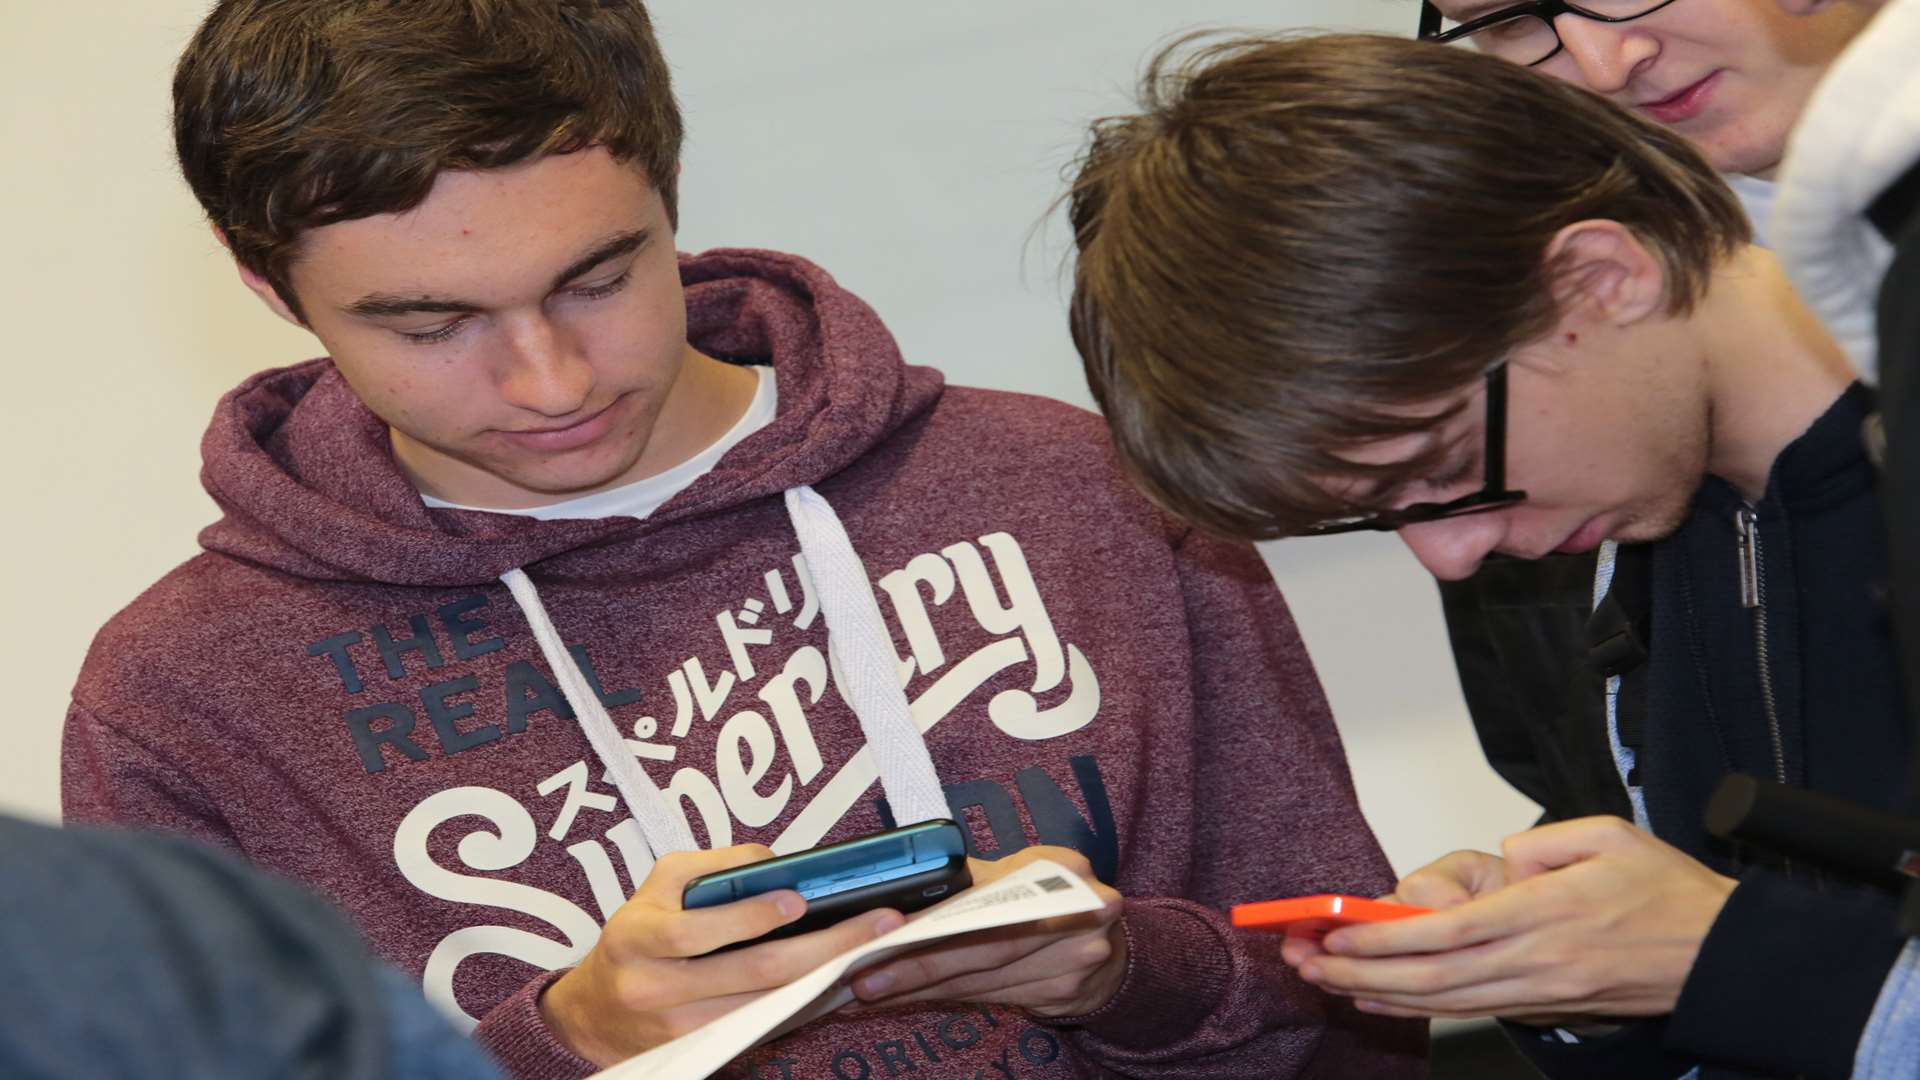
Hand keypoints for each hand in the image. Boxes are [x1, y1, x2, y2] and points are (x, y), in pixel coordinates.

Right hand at [540, 845, 905, 1065]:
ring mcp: (679, 1029)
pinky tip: (841, 981)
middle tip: (877, 924)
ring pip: (768, 1005)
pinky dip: (805, 1003)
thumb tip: (776, 863)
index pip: (697, 931)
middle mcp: (655, 988)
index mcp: (638, 938)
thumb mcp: (660, 884)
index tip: (799, 900)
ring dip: (826, 979)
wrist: (594, 1012)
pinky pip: (764, 1025)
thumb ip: (715, 865)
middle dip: (823, 947)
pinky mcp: (702, 1051)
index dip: (750, 916)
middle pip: (752, 973)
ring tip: (872, 951)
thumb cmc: (637, 934)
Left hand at [848, 846, 1126, 1017]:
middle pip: (985, 949)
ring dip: (920, 990)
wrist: (1109, 943)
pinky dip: (942, 1000)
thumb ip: (974, 874)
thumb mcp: (1023, 866)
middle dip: (919, 968)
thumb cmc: (1050, 895)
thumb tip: (903, 885)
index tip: (886, 935)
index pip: (989, 900)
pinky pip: (987, 999)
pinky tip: (904, 1000)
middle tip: (864, 980)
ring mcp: (1074, 961)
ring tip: (869, 994)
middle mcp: (1078, 915)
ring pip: (980, 981)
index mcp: (1063, 869)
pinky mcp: (1062, 995)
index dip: (936, 922)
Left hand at [1288, 817, 1737, 1026]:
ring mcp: (1539, 991)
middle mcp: (1535, 960)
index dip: (1385, 935)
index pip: (1447, 930)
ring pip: (1442, 999)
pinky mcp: (1544, 1006)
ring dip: (1376, 992)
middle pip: (1430, 974)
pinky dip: (1415, 1007)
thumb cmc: (1667, 890)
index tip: (1337, 929)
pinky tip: (1377, 1000)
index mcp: (1546, 912)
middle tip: (1304, 959)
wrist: (1722, 956)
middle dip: (1359, 970)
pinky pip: (1466, 1008)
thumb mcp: (1610, 836)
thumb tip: (1499, 858)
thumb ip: (1544, 842)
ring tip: (1322, 979)